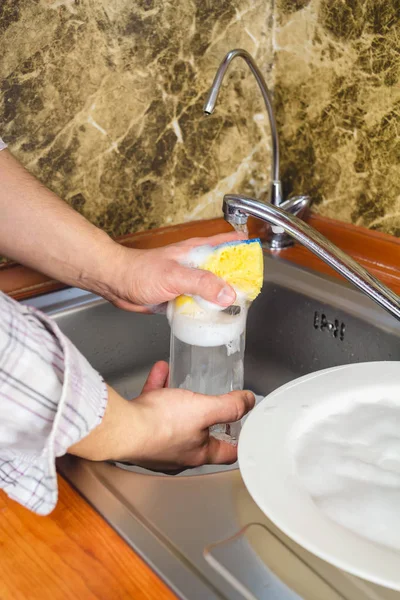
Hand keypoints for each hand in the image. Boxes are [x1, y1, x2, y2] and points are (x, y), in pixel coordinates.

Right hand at [69, 362, 254, 468]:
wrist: (121, 426)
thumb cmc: (160, 425)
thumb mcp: (204, 409)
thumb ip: (229, 406)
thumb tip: (248, 402)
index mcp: (198, 453)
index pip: (226, 453)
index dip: (238, 442)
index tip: (244, 436)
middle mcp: (177, 454)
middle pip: (198, 436)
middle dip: (204, 418)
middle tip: (211, 406)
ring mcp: (157, 444)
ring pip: (173, 419)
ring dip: (178, 397)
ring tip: (181, 379)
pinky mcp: (139, 432)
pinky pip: (152, 408)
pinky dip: (158, 390)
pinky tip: (159, 373)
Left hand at [103, 231, 245, 312]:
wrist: (117, 284)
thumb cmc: (140, 271)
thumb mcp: (176, 275)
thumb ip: (203, 283)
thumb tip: (228, 294)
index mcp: (197, 251)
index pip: (229, 243)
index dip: (246, 249)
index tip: (259, 261)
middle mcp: (195, 264)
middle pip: (225, 269)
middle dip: (239, 278)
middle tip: (251, 292)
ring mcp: (188, 280)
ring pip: (212, 288)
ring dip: (222, 297)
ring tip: (237, 309)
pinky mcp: (179, 295)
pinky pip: (199, 302)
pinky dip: (207, 309)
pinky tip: (213, 318)